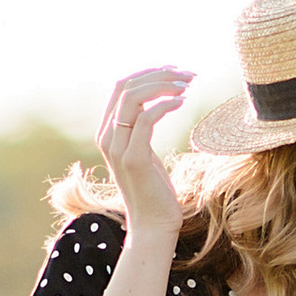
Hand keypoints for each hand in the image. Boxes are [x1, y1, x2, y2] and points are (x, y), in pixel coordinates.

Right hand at [95, 66, 190, 245]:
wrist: (153, 225)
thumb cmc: (154, 189)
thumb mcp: (144, 150)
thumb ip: (140, 127)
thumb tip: (155, 101)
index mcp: (108, 131)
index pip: (121, 87)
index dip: (149, 73)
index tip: (176, 71)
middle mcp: (107, 136)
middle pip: (126, 86)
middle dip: (159, 75)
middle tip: (189, 75)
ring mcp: (117, 147)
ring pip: (133, 98)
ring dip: (163, 86)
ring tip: (188, 86)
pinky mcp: (132, 158)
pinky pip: (145, 119)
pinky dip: (165, 105)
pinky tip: (183, 103)